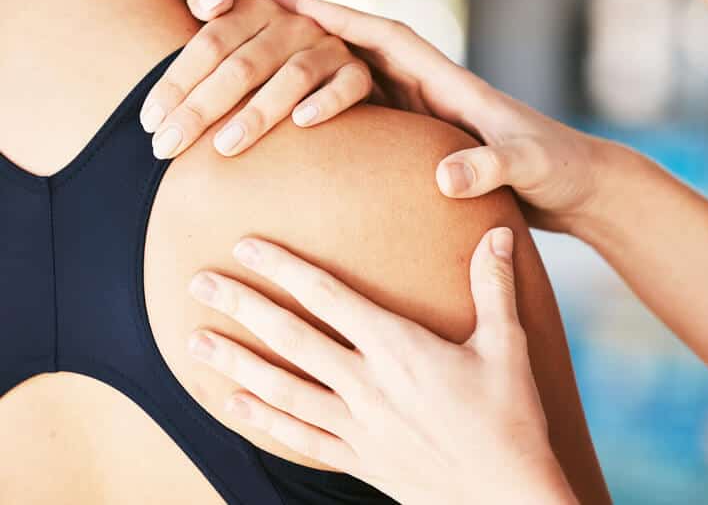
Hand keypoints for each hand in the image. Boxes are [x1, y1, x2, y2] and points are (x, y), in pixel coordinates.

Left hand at [138, 0, 372, 158]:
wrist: (348, 63)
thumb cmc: (272, 60)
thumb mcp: (241, 33)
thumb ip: (213, 15)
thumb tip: (209, 3)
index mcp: (257, 11)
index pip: (209, 44)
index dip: (176, 82)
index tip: (149, 122)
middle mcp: (293, 25)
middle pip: (242, 65)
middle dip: (201, 108)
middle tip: (167, 147)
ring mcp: (328, 49)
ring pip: (292, 77)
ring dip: (257, 113)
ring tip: (223, 147)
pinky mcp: (359, 74)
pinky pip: (347, 86)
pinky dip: (326, 103)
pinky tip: (301, 123)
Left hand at [186, 228, 576, 504]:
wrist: (508, 497)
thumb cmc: (509, 418)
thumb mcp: (508, 346)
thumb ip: (494, 286)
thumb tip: (497, 232)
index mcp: (400, 348)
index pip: (329, 296)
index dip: (284, 267)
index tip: (246, 245)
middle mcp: (368, 384)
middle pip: (291, 337)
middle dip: (242, 306)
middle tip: (198, 283)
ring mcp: (357, 426)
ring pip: (282, 388)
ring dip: (236, 362)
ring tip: (195, 342)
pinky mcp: (358, 459)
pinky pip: (299, 437)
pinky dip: (262, 420)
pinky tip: (234, 404)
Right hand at [273, 0, 612, 234]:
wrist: (580, 188)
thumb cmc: (560, 170)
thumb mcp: (528, 167)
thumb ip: (490, 166)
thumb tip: (443, 176)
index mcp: (453, 85)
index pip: (389, 39)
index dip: (343, 18)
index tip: (295, 2)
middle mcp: (435, 93)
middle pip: (366, 52)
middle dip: (320, 34)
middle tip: (267, 21)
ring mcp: (431, 117)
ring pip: (367, 82)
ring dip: (325, 70)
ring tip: (277, 65)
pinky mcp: (431, 142)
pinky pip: (377, 120)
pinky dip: (344, 111)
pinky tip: (316, 122)